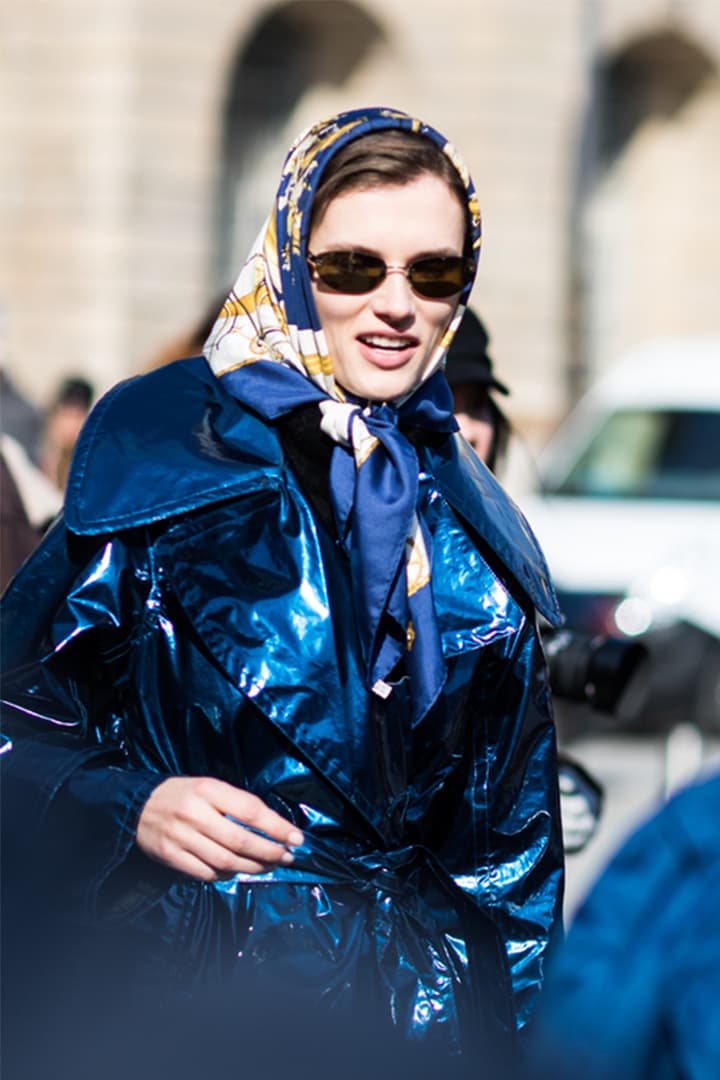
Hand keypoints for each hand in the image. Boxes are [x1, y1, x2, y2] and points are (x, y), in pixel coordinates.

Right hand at [136, 776, 303, 881]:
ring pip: (226, 860)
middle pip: (240, 840)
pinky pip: (207, 872)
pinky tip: (239, 871)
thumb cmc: (183, 795)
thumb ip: (235, 803)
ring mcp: (181, 837)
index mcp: (207, 789)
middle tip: (288, 856)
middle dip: (270, 851)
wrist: (137, 806)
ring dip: (254, 867)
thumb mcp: (208, 787)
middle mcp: (195, 813)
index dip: (276, 826)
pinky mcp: (171, 856)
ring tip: (270, 866)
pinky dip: (227, 874)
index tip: (296, 837)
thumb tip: (272, 826)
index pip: (250, 810)